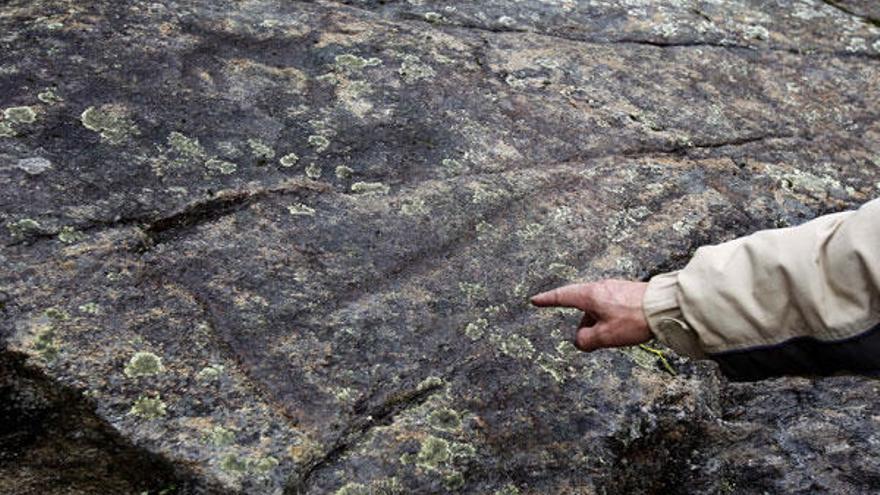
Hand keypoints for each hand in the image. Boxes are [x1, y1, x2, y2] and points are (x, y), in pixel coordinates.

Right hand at [530, 280, 650, 351]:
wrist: (665, 307)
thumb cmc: (633, 320)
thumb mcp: (605, 336)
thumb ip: (585, 340)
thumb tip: (580, 340)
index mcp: (589, 295)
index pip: (562, 296)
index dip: (547, 300)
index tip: (535, 300)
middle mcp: (600, 288)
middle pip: (581, 306)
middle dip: (584, 324)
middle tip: (589, 339)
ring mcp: (614, 288)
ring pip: (597, 308)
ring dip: (599, 323)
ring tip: (614, 337)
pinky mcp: (627, 293)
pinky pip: (610, 307)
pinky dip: (610, 319)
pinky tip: (624, 329)